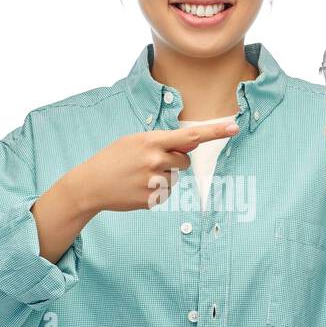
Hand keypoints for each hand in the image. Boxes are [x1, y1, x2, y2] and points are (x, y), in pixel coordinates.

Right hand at [63, 120, 238, 213]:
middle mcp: (156, 160)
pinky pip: (167, 192)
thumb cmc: (114, 159)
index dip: (215, 132)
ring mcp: (154, 181)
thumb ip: (162, 142)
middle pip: (185, 161)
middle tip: (148, 163)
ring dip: (163, 176)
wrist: (90, 185)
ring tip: (138, 176)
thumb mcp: (134, 141)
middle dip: (173, 161)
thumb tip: (189, 146)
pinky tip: (137, 188)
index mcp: (152, 141)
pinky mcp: (153, 199)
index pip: (191, 135)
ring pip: (175, 178)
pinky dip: (156, 190)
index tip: (235, 127)